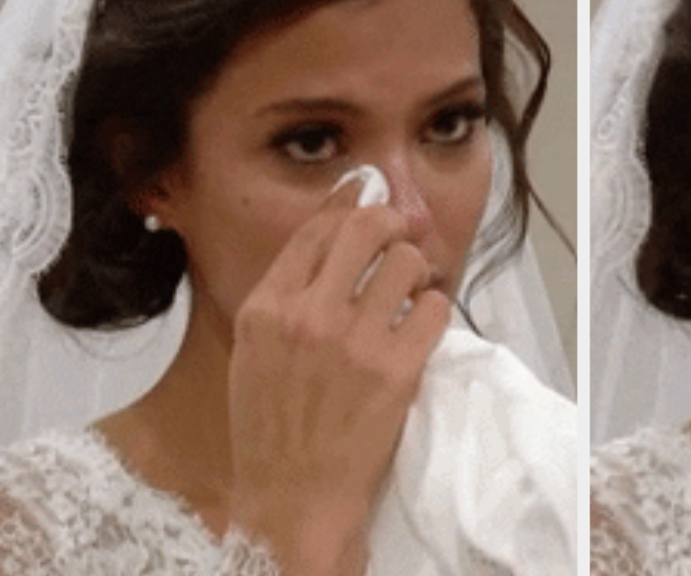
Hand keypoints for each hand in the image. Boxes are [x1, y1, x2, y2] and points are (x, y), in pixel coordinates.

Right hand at [226, 181, 449, 574]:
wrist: (293, 498)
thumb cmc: (272, 428)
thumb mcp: (256, 351)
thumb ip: (288, 294)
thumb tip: (330, 233)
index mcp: (266, 308)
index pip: (317, 229)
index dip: (349, 202)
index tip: (368, 193)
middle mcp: (308, 316)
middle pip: (366, 228)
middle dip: (392, 222)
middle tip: (402, 234)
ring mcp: (354, 342)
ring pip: (406, 261)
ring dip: (416, 270)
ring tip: (410, 291)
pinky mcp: (396, 370)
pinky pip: (433, 307)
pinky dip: (434, 309)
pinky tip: (421, 324)